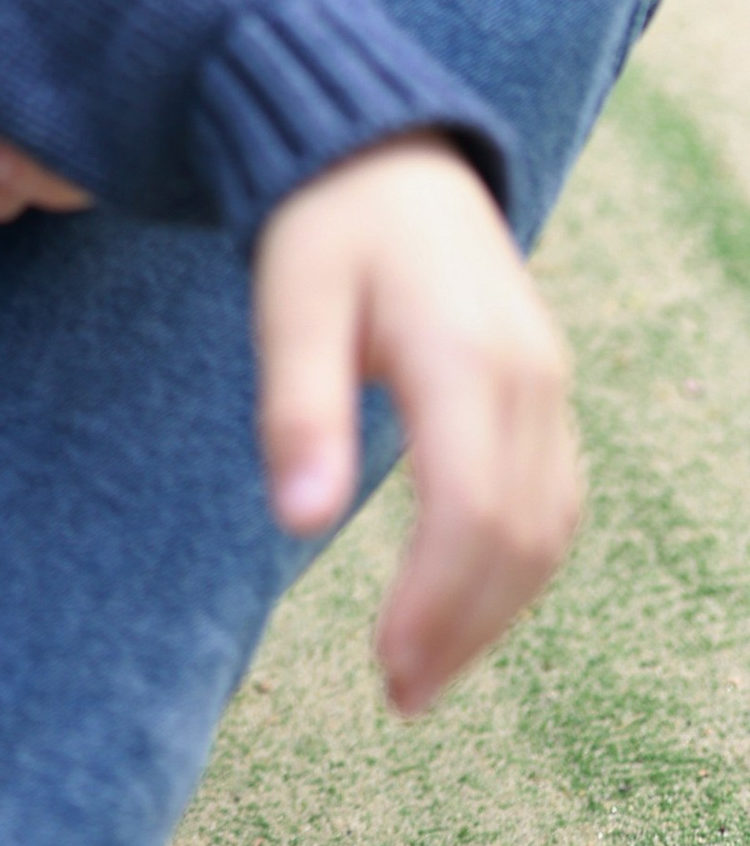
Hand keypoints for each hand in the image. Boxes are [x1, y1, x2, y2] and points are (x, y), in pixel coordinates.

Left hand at [256, 134, 579, 713]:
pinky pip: (555, 496)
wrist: (385, 149)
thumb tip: (299, 524)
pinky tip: (467, 600)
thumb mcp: (290, 299)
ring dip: (497, 609)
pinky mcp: (545, 386)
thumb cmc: (325, 224)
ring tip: (425, 670)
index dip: (435, 602)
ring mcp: (547, 379)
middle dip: (464, 628)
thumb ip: (298, 406)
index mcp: (461, 351)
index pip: (471, 508)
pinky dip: (519, 562)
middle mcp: (526, 371)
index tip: (384, 667)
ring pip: (549, 524)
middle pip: (519, 532)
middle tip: (401, 696)